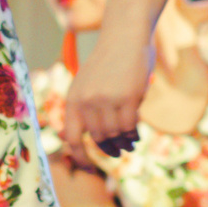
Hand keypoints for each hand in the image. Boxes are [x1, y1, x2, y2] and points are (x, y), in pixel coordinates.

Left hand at [62, 36, 154, 161]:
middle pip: (98, 139)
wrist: (124, 37)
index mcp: (73, 99)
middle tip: (118, 152)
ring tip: (129, 144)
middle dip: (109, 149)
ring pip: (116, 134)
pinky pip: (130, 126)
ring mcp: (107, 100)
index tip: (88, 169)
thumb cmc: (106, 63)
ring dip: (123, 143)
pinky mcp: (128, 98)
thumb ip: (81, 109)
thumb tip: (71, 140)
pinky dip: (133, 134)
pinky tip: (136, 135)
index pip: (72, 138)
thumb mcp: (86, 85)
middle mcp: (87, 101)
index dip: (80, 158)